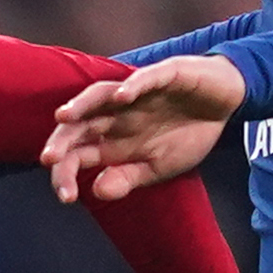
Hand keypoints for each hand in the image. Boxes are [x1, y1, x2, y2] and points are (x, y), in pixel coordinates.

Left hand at [45, 53, 244, 203]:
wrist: (223, 102)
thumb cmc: (187, 134)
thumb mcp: (158, 167)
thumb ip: (128, 178)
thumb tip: (97, 192)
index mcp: (112, 140)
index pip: (78, 155)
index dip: (67, 173)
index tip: (66, 197)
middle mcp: (116, 116)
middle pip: (79, 125)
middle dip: (62, 141)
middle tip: (49, 159)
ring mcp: (136, 94)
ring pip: (99, 95)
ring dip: (81, 105)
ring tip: (64, 117)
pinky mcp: (163, 75)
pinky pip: (144, 79)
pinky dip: (132, 86)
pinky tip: (122, 97)